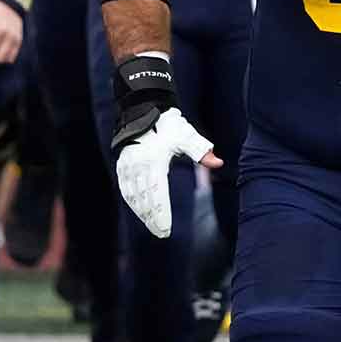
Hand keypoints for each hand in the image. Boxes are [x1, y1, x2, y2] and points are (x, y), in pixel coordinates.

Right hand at [115, 107, 220, 238]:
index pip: (157, 193)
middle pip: (144, 199)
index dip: (161, 212)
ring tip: (152, 226)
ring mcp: (127, 166)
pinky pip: (125, 188)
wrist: (143, 109)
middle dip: (152, 218)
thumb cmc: (169, 124)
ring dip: (142, 212)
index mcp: (154, 161)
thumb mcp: (186, 135)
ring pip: (133, 196)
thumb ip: (201, 151)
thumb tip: (218, 163)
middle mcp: (137, 166)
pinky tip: (139, 211)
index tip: (166, 227)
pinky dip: (132, 201)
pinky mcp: (122, 165)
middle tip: (161, 233)